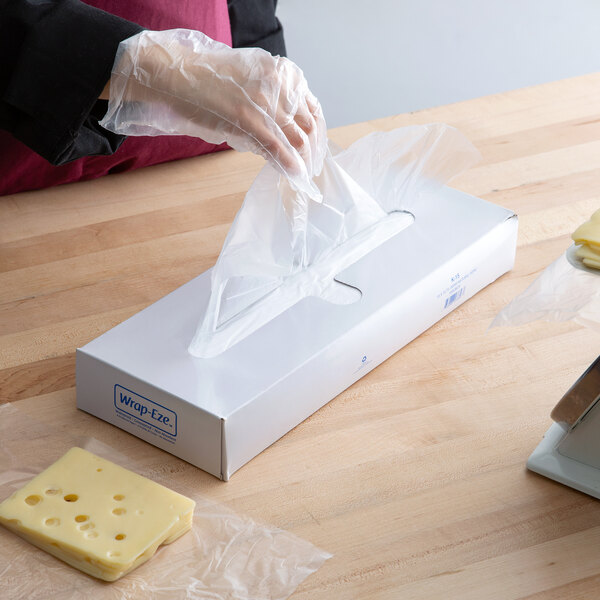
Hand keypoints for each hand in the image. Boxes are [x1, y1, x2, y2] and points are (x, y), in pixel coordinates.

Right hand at [100, 29, 326, 197]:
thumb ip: (272, 99)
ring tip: (303, 175)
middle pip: (310, 127)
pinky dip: (290, 165)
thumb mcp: (250, 78)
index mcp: (282, 74)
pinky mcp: (249, 121)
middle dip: (313, 152)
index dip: (317, 134)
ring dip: (304, 162)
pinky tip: (295, 176)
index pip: (313, 109)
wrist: (176, 73)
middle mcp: (280, 86)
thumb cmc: (207, 79)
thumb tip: (285, 129)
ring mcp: (265, 103)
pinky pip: (279, 148)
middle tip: (311, 168)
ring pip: (298, 140)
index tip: (315, 149)